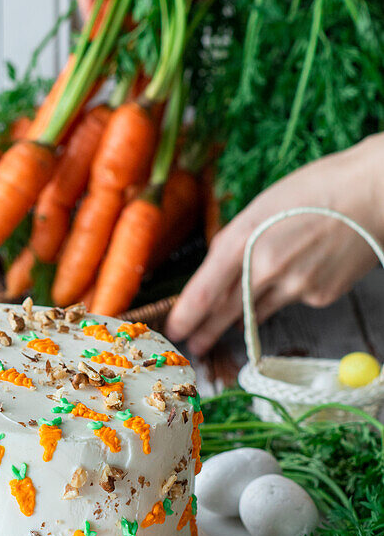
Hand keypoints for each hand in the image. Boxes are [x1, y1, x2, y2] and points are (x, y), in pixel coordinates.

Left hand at [165, 136, 383, 356]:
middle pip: (225, 312)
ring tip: (227, 325)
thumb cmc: (316, 190)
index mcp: (244, 239)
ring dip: (240, 318)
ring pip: (257, 310)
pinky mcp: (320, 296)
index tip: (172, 330)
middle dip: (205, 332)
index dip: (185, 316)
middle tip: (192, 345)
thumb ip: (236, 241)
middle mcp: (266, 268)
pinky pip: (291, 300)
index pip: (204, 291)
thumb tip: (217, 270)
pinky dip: (288, 291)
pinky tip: (303, 269)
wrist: (374, 193)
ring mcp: (296, 285)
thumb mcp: (261, 206)